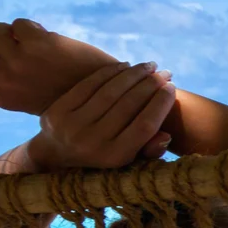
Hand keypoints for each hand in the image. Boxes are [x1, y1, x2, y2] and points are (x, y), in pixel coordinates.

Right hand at [0, 18, 119, 114]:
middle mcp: (4, 80)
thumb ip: (1, 76)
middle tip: (22, 52)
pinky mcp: (37, 46)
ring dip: (13, 32)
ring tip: (34, 46)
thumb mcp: (24, 94)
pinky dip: (31, 28)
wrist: (102, 96)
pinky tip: (48, 41)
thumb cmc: (62, 93)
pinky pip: (18, 24)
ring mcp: (19, 63)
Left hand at [27, 62, 176, 172]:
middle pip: (129, 105)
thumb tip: (167, 136)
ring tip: (149, 66)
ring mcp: (72, 125)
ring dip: (134, 74)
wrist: (55, 157)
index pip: (145, 125)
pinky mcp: (58, 111)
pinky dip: (110, 72)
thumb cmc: (102, 158)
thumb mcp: (128, 162)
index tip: (172, 88)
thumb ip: (148, 150)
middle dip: (151, 84)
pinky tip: (126, 66)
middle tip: (165, 73)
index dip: (161, 103)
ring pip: (110, 92)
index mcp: (114, 157)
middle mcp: (92, 143)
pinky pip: (89, 84)